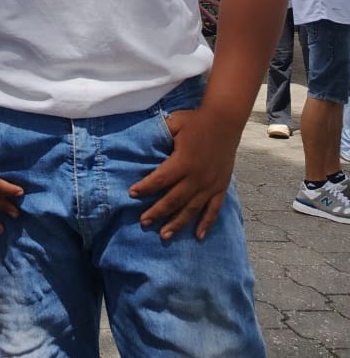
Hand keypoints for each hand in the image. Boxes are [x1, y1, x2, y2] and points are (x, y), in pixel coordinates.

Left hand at [129, 108, 238, 240]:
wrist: (225, 121)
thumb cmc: (196, 121)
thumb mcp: (174, 122)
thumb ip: (158, 134)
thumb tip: (138, 142)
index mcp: (183, 161)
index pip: (160, 179)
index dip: (145, 188)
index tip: (132, 194)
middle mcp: (197, 177)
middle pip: (174, 199)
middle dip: (157, 212)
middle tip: (143, 222)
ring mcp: (210, 184)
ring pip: (192, 209)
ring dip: (177, 223)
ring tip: (164, 235)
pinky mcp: (221, 187)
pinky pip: (214, 209)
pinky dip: (206, 224)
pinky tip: (198, 236)